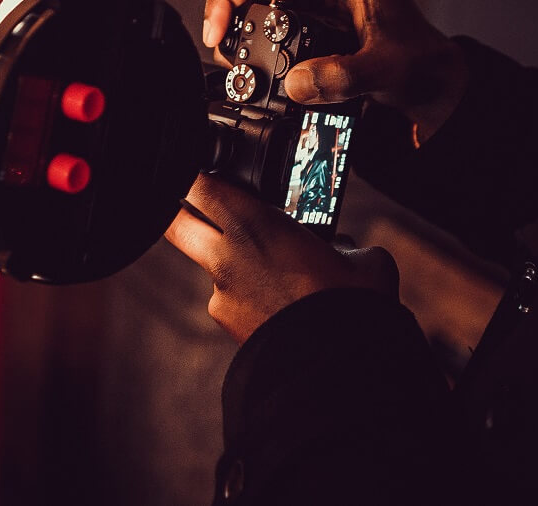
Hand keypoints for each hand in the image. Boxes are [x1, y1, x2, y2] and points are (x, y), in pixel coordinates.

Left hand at [164, 173, 398, 343]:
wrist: (336, 366)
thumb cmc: (351, 305)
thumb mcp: (363, 260)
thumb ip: (344, 244)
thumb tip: (344, 248)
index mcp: (253, 224)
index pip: (199, 183)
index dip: (194, 172)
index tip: (204, 170)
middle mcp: (225, 255)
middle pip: (174, 221)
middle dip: (178, 209)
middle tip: (197, 204)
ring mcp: (220, 292)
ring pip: (208, 263)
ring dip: (227, 259)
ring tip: (268, 269)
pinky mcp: (226, 321)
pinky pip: (229, 297)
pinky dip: (246, 296)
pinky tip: (278, 304)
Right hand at [204, 0, 467, 140]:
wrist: (429, 74)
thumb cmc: (417, 59)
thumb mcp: (384, 69)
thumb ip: (343, 76)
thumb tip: (295, 83)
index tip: (215, 32)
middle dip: (229, 15)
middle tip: (221, 53)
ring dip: (239, 26)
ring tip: (231, 60)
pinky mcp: (309, 4)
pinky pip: (267, 14)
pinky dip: (253, 36)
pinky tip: (248, 58)